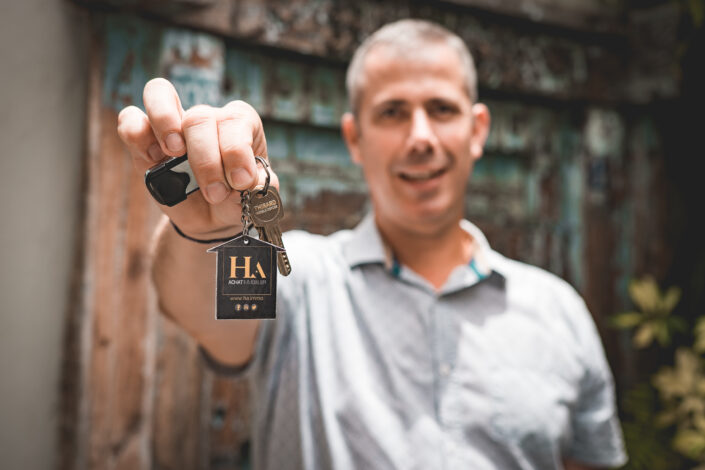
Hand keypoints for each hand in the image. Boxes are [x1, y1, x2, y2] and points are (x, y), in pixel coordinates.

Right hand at [117, 77, 276, 237]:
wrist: (212, 219)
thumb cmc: (236, 199)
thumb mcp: (254, 198)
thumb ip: (259, 188)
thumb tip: (250, 183)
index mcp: (240, 124)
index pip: (235, 120)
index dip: (236, 151)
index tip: (240, 182)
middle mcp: (206, 117)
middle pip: (199, 116)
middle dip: (206, 160)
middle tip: (215, 192)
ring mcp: (172, 124)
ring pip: (159, 93)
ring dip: (165, 122)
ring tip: (175, 153)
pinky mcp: (145, 141)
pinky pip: (130, 120)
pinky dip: (136, 132)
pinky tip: (152, 159)